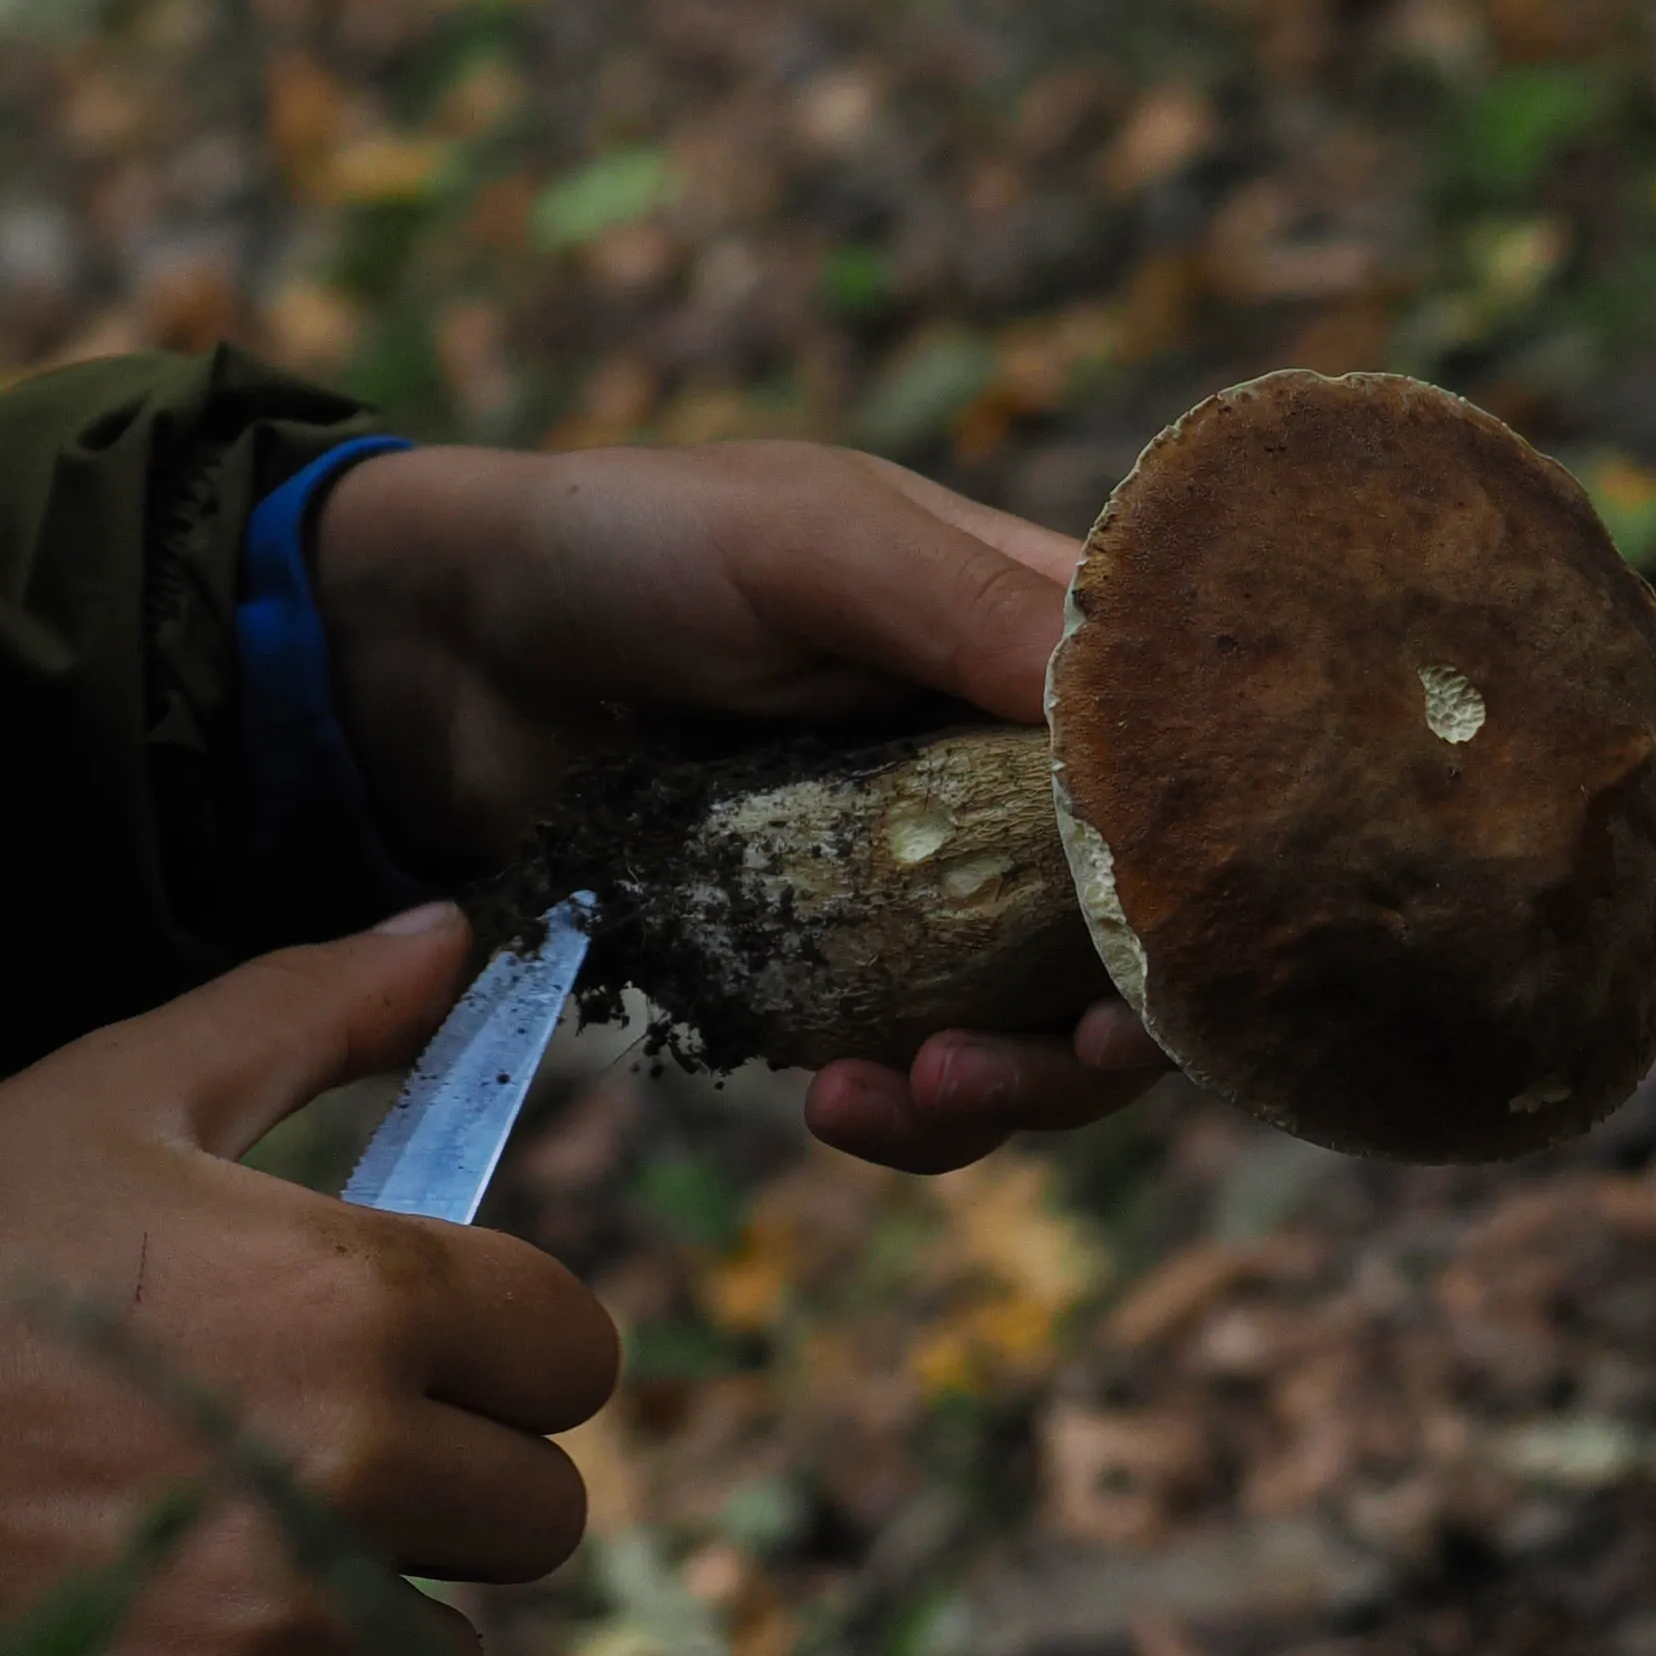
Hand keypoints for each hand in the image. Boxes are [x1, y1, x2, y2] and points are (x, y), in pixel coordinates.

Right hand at [0, 909, 614, 1655]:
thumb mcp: (103, 1094)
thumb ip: (306, 1014)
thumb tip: (451, 931)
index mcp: (351, 1293)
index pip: (573, 1347)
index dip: (506, 1346)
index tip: (418, 1354)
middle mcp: (344, 1465)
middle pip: (538, 1516)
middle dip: (449, 1493)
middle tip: (310, 1464)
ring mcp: (269, 1633)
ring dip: (372, 1635)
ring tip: (234, 1573)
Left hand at [310, 439, 1165, 1176]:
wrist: (436, 655)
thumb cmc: (626, 545)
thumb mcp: (805, 542)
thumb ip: (961, 607)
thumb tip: (1139, 716)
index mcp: (1035, 642)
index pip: (1197, 762)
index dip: (1220, 862)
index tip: (1190, 947)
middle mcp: (1006, 773)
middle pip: (1139, 932)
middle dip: (1118, 1021)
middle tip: (1067, 1061)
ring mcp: (924, 886)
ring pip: (1041, 1026)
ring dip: (1014, 1089)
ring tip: (918, 1092)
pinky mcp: (833, 974)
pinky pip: (918, 1071)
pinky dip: (905, 1114)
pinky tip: (838, 1105)